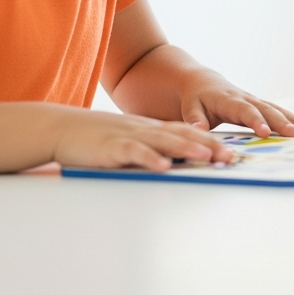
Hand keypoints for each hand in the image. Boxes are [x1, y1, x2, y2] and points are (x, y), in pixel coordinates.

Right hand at [52, 108, 234, 171]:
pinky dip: (149, 159)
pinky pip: (134, 152)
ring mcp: (130, 136)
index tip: (232, 152)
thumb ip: (152, 148)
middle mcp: (146, 129)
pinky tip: (162, 166)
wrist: (62, 128)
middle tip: (230, 157)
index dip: (211, 141)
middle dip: (209, 146)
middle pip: (183, 135)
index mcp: (152, 128)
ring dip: (187, 149)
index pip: (188, 132)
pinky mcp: (112, 147)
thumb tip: (176, 163)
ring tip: (207, 157)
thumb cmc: (98, 138)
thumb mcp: (130, 140)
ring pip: (163, 142)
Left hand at [179, 73, 293, 137]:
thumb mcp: (190, 108)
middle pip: (266, 110)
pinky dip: (293, 118)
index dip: (256, 121)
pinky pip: (278, 111)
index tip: (266, 133)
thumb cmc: (196, 98)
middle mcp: (245, 98)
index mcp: (228, 100)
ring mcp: (255, 100)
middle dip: (281, 122)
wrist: (202, 82)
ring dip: (293, 119)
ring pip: (276, 109)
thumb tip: (198, 129)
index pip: (244, 111)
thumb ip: (194, 119)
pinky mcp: (260, 104)